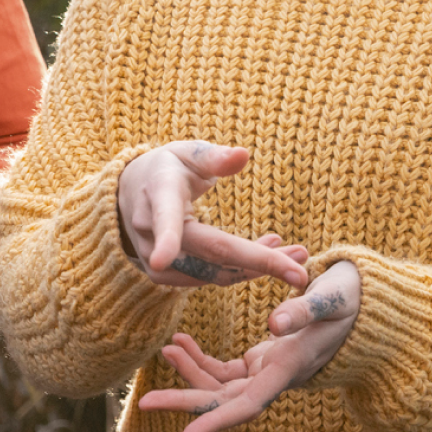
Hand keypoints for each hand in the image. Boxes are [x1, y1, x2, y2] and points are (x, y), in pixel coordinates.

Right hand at [116, 141, 310, 289]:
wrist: (132, 193)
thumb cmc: (168, 168)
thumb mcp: (188, 152)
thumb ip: (214, 157)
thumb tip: (243, 155)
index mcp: (159, 194)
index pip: (164, 218)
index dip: (165, 239)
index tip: (162, 259)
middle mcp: (151, 230)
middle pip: (208, 253)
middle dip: (257, 263)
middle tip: (299, 272)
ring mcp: (154, 258)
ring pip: (213, 273)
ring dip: (257, 268)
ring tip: (295, 255)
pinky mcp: (163, 276)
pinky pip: (208, 278)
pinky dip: (241, 272)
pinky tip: (268, 257)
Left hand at [137, 260, 360, 431]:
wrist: (363, 303)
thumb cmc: (351, 299)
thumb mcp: (331, 298)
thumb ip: (304, 309)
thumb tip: (273, 324)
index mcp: (289, 368)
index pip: (246, 405)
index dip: (215, 422)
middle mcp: (275, 377)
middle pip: (223, 401)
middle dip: (184, 402)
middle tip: (144, 401)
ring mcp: (267, 370)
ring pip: (219, 385)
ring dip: (189, 372)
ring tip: (166, 347)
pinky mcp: (262, 360)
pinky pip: (224, 370)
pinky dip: (200, 358)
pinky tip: (181, 342)